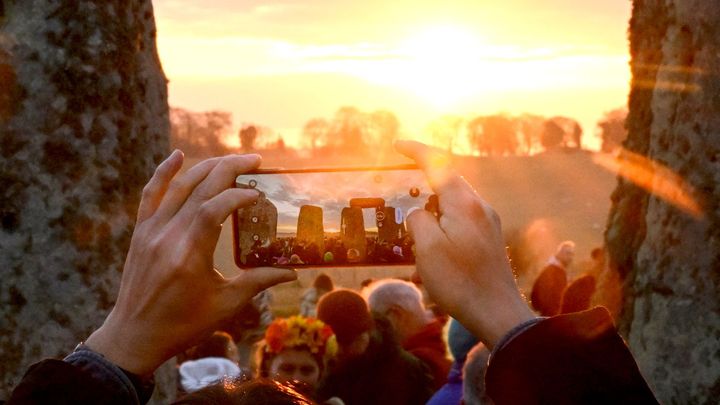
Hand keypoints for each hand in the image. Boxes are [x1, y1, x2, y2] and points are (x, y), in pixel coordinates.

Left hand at [85, 151, 296, 375]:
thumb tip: (291, 272)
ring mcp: (151, 231)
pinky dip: (163, 172)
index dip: (238, 196)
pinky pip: (150, 194)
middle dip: (230, 168)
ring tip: (232, 159)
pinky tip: (177, 155)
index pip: (214, 209)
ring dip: (207, 167)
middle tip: (255, 161)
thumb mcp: (225, 305)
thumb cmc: (183, 324)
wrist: (134, 335)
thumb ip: (258, 282)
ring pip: (179, 186)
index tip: (259, 195)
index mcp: (189, 255)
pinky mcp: (141, 232)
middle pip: (200, 188)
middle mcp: (168, 237)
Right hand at [396, 140, 533, 348]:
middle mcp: (480, 207)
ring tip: (414, 220)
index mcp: (465, 204)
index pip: (439, 164)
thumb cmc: (460, 282)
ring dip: (433, 203)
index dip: (417, 150)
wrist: (497, 313)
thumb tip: (419, 211)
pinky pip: (462, 218)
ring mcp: (488, 223)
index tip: (397, 145)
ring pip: (455, 201)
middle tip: (401, 181)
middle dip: (424, 176)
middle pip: (449, 180)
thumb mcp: (427, 249)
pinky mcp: (489, 239)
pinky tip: (433, 241)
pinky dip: (443, 219)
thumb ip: (418, 220)